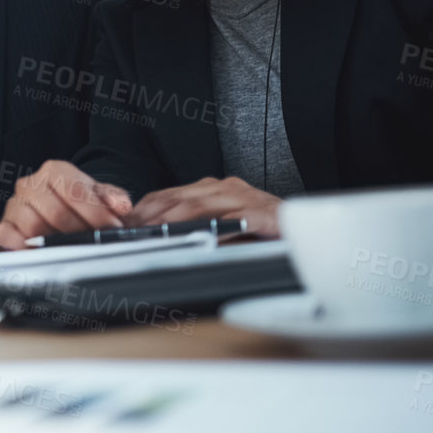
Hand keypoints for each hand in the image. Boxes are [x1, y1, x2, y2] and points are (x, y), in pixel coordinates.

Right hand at [0, 161, 132, 249]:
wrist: (65, 211)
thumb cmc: (82, 204)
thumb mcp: (102, 196)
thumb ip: (114, 198)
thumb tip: (121, 206)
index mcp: (54, 171)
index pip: (73, 190)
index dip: (95, 212)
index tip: (112, 227)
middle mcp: (30, 185)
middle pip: (55, 211)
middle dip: (79, 230)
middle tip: (95, 240)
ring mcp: (14, 206)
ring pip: (33, 226)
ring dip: (55, 241)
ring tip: (72, 247)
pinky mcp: (4, 226)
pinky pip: (6, 236)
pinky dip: (21, 245)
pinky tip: (38, 251)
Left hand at [124, 177, 281, 238]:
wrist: (308, 230)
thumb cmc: (264, 234)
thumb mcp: (222, 231)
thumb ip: (196, 231)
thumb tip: (158, 243)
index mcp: (212, 190)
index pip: (168, 196)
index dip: (144, 210)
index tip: (124, 225)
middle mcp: (224, 188)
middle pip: (176, 199)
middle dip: (149, 216)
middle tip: (129, 233)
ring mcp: (242, 197)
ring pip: (196, 206)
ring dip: (169, 221)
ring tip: (149, 234)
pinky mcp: (260, 212)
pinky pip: (229, 220)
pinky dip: (207, 229)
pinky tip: (191, 237)